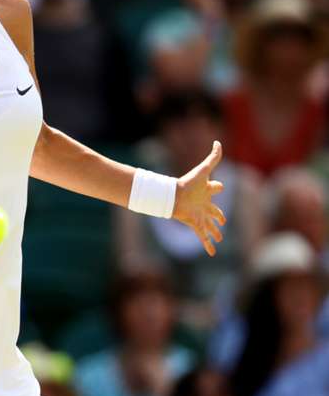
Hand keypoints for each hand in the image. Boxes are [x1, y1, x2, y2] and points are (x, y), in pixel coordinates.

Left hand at [172, 140, 226, 255]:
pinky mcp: (195, 223)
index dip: (217, 187)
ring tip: (219, 238)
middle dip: (219, 216)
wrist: (172, 195)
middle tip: (223, 221)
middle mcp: (203, 204)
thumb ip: (213, 157)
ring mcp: (200, 215)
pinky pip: (202, 236)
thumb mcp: (204, 169)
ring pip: (210, 226)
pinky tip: (211, 253)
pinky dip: (207, 245)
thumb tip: (218, 142)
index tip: (219, 186)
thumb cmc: (188, 183)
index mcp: (206, 191)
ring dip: (215, 232)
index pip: (216, 189)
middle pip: (215, 211)